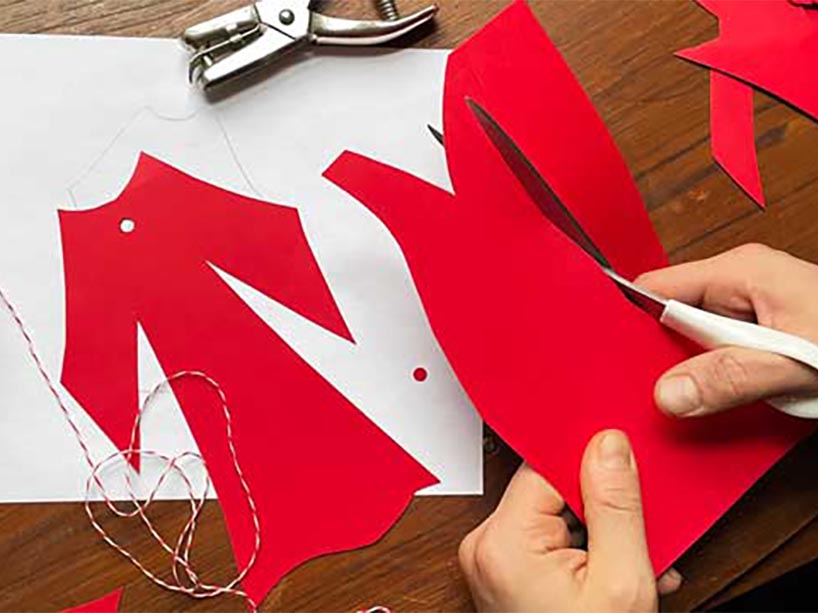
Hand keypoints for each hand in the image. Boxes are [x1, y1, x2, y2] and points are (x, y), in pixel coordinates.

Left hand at [458, 430, 680, 611]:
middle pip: (552, 489)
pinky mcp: (502, 569)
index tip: (627, 476)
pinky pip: (547, 536)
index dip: (593, 467)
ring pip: (554, 512)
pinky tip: (612, 569)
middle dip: (602, 507)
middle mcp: (485, 544)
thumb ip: (615, 504)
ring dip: (599, 530)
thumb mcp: (620, 580)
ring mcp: (491, 558)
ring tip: (634, 562)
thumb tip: (608, 444)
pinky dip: (583, 548)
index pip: (548, 466)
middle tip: (641, 535)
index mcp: (503, 541)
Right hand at [637, 244, 817, 416]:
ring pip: (694, 343)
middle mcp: (740, 285)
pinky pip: (718, 356)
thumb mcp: (794, 364)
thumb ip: (730, 378)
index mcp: (741, 271)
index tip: (620, 362)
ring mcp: (749, 310)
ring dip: (697, 375)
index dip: (632, 325)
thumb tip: (668, 392)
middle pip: (671, 320)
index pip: (656, 289)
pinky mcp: (759, 335)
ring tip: (712, 398)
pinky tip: (728, 399)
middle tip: (669, 396)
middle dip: (666, 360)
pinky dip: (717, 381)